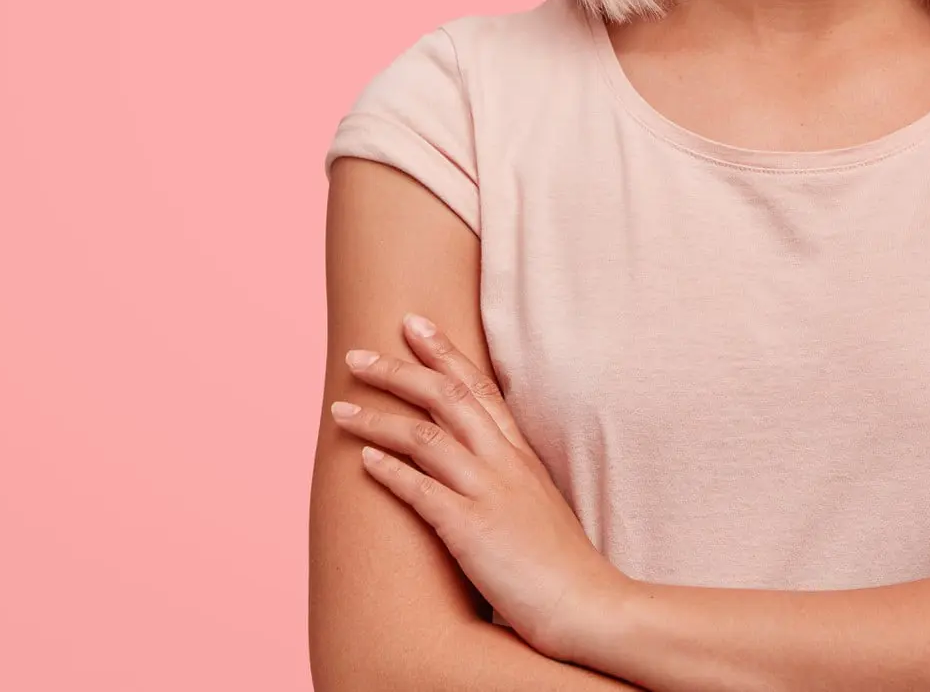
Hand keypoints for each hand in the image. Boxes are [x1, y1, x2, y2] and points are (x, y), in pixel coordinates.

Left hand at [329, 312, 626, 660]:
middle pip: (447, 397)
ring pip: (426, 437)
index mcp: (521, 455)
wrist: (589, 605)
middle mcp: (506, 463)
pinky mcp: (472, 531)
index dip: (444, 352)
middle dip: (399, 370)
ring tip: (340, 408)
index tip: (414, 323)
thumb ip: (508, 479)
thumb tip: (476, 467)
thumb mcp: (538, 504)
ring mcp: (490, 493)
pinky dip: (390, 471)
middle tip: (358, 353)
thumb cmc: (561, 564)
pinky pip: (422, 490)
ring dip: (377, 418)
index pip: (479, 388)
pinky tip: (364, 460)